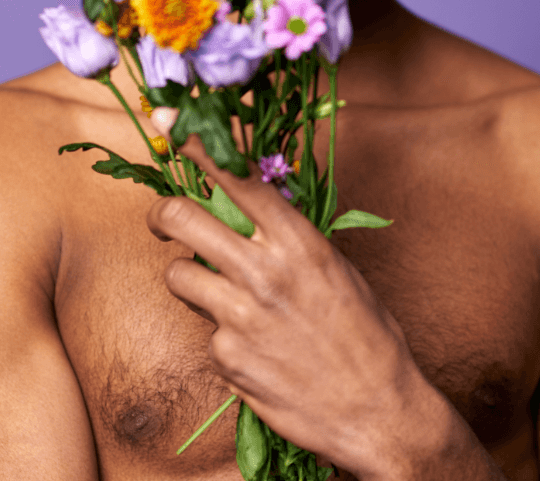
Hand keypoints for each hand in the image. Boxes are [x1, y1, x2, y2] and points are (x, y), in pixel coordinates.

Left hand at [145, 112, 450, 477]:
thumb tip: (250, 210)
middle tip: (162, 219)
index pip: (236, 181)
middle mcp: (263, 272)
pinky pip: (205, 332)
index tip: (173, 129)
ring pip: (178, 276)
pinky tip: (257, 350)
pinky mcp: (226, 358)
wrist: (377, 410)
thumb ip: (290, 240)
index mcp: (298, 242)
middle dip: (162, 212)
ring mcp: (239, 317)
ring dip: (190, 280)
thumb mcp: (338, 271)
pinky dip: (223, 337)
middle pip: (181, 218)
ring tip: (220, 295)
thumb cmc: (366, 336)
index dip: (199, 152)